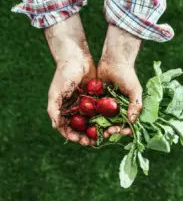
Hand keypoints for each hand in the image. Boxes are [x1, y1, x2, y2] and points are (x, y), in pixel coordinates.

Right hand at [45, 14, 95, 145]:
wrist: (77, 58)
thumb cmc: (63, 75)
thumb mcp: (56, 92)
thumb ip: (53, 109)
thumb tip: (55, 126)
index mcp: (63, 110)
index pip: (67, 128)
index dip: (74, 136)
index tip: (82, 141)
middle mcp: (74, 109)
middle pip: (81, 128)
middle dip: (87, 136)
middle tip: (94, 142)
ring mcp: (85, 104)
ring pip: (92, 121)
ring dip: (97, 129)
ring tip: (104, 135)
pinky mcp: (96, 98)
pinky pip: (100, 111)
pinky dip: (104, 117)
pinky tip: (110, 123)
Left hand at [98, 24, 142, 136]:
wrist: (113, 60)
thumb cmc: (127, 75)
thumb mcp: (134, 90)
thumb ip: (135, 105)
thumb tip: (132, 121)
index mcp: (128, 109)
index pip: (126, 124)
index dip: (123, 130)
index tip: (119, 131)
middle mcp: (117, 110)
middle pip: (113, 125)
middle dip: (109, 131)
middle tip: (106, 132)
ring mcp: (105, 106)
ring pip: (101, 121)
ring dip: (98, 128)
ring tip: (94, 132)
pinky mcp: (95, 101)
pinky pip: (92, 112)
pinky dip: (89, 118)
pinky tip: (85, 123)